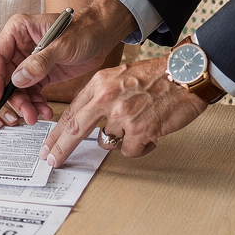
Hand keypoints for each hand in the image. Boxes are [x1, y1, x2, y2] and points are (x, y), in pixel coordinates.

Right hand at [0, 0, 133, 125]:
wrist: (102, 36)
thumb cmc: (84, 30)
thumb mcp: (62, 46)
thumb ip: (39, 62)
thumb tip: (17, 80)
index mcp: (18, 30)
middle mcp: (19, 46)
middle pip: (5, 76)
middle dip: (14, 97)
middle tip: (24, 113)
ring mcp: (29, 61)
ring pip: (18, 88)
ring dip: (26, 104)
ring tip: (36, 116)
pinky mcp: (40, 73)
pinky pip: (32, 92)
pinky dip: (37, 103)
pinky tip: (45, 111)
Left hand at [41, 55, 206, 166]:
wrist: (186, 74)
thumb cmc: (158, 76)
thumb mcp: (120, 77)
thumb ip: (101, 96)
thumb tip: (86, 121)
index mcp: (100, 84)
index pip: (71, 112)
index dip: (57, 133)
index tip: (48, 146)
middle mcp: (107, 98)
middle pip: (75, 129)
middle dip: (61, 148)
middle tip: (52, 160)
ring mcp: (123, 115)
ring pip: (108, 142)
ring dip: (121, 139)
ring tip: (139, 124)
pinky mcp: (140, 130)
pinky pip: (129, 150)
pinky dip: (140, 146)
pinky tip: (150, 132)